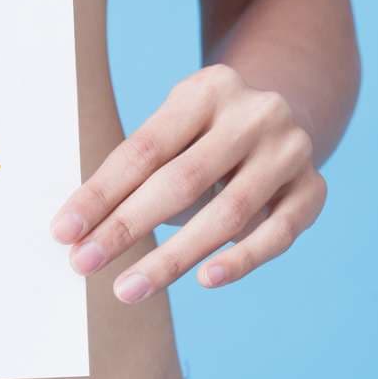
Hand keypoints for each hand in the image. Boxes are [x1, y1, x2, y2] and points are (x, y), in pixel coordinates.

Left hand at [50, 64, 326, 301]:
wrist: (283, 121)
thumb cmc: (204, 139)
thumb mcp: (173, 133)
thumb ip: (135, 173)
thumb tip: (75, 231)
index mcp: (208, 89)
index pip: (145, 149)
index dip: (101, 193)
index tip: (63, 232)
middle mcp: (256, 113)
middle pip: (183, 180)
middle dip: (127, 227)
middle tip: (84, 264)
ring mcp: (290, 150)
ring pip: (229, 213)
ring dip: (173, 257)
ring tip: (128, 288)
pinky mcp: (314, 188)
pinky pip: (278, 233)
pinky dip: (242, 259)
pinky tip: (205, 279)